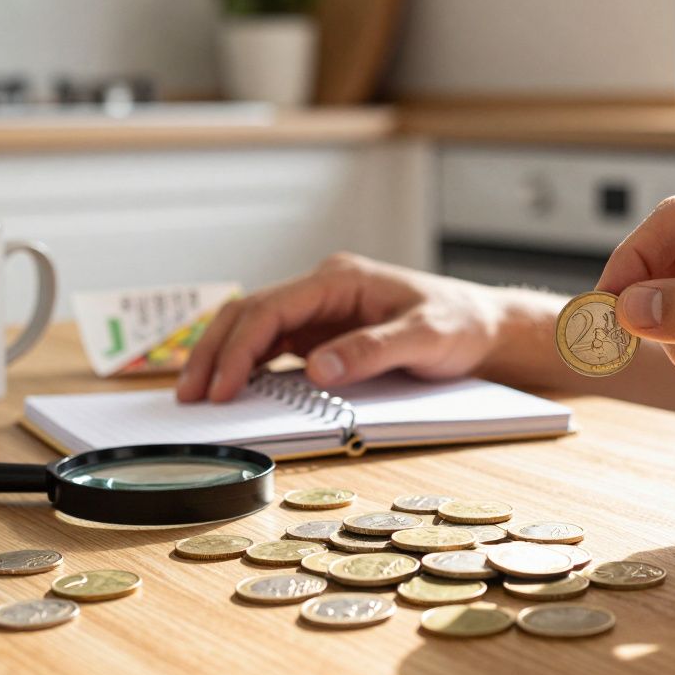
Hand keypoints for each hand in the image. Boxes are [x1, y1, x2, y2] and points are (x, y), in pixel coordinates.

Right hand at [177, 253, 505, 402]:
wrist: (485, 325)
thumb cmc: (459, 323)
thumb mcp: (424, 338)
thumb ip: (372, 351)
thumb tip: (318, 369)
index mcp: (340, 279)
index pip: (271, 308)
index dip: (239, 348)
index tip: (222, 385)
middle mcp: (324, 289)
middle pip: (250, 313)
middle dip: (216, 352)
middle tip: (190, 395)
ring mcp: (321, 310)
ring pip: (255, 327)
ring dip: (225, 357)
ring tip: (198, 395)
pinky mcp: (325, 331)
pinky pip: (275, 344)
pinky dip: (249, 365)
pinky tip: (232, 389)